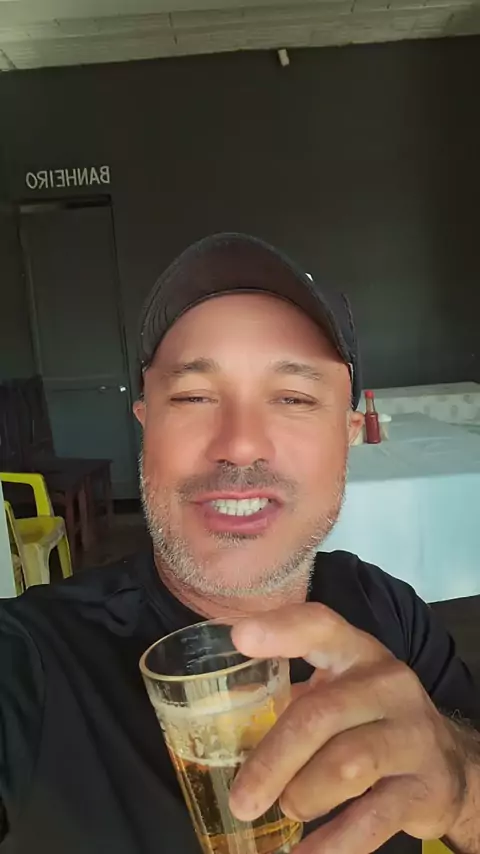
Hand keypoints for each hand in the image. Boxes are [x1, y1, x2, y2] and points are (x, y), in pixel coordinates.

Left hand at [229, 603, 467, 853]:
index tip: (239, 639)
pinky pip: (371, 819)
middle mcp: (388, 684)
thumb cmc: (372, 720)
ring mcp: (411, 734)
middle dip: (273, 760)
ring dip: (302, 796)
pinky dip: (332, 844)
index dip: (281, 630)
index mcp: (357, 653)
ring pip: (345, 766)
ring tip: (288, 808)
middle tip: (242, 799)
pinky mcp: (424, 787)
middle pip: (320, 715)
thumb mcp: (340, 692)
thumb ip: (290, 695)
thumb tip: (218, 716)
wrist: (449, 764)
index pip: (320, 626)